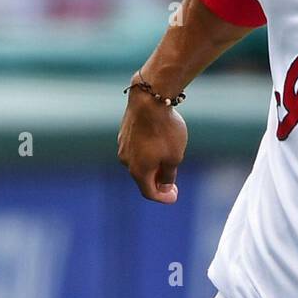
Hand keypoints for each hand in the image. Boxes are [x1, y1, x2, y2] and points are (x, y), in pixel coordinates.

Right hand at [117, 86, 187, 203]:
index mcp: (139, 171)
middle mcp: (126, 161)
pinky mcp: (123, 133)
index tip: (174, 196)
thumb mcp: (174, 157)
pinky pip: (136, 150)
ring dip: (152, 167)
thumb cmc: (165, 130)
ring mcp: (123, 146)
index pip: (149, 193)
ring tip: (168, 161)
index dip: (163, 198)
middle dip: (157, 183)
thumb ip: (168, 175)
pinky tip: (159, 144)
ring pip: (139, 163)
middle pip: (142, 179)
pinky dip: (147, 154)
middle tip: (173, 183)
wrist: (149, 99)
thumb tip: (163, 186)